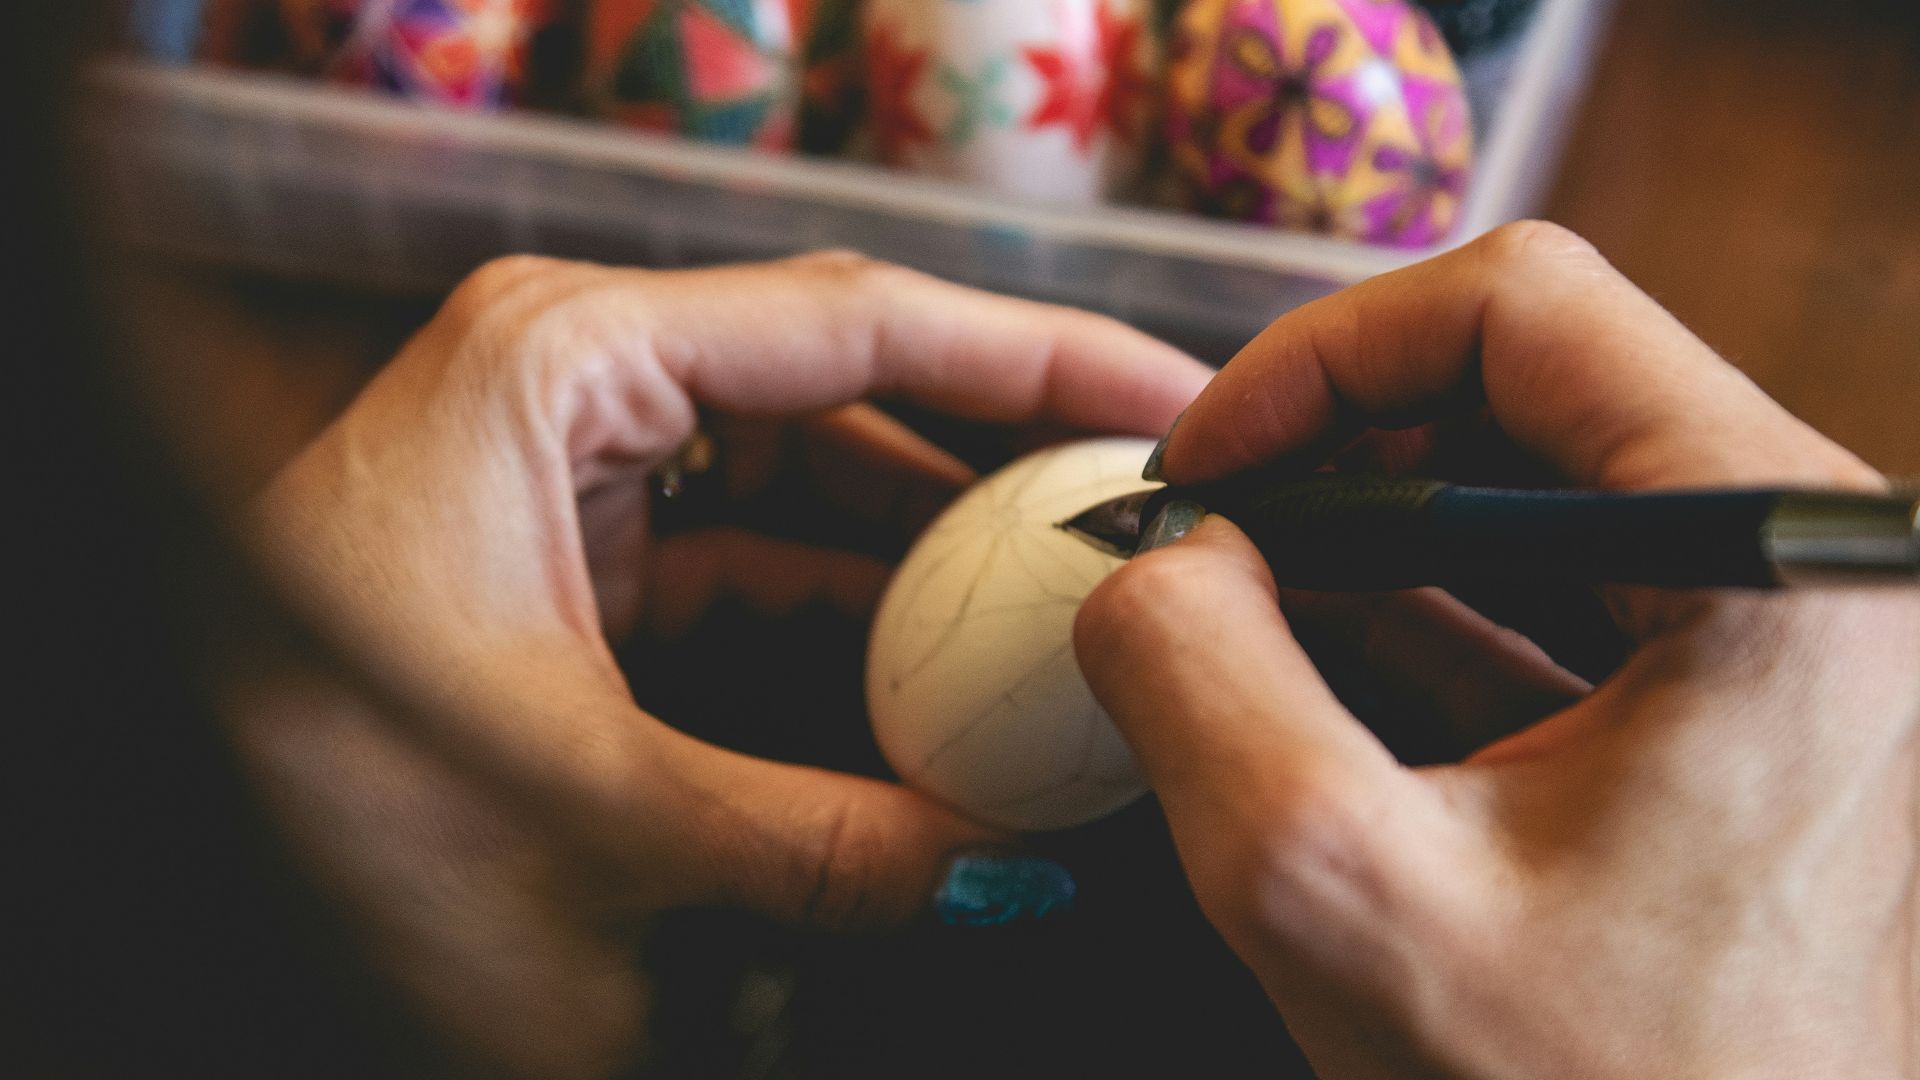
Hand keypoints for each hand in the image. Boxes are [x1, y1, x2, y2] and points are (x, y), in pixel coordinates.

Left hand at [238, 252, 1208, 1076]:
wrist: (176, 847)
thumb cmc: (309, 780)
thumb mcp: (585, 818)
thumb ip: (813, 842)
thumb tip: (992, 867)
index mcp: (568, 361)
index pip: (860, 321)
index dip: (1038, 360)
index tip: (1171, 401)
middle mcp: (580, 379)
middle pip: (853, 386)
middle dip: (1001, 459)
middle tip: (1143, 519)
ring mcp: (580, 461)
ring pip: (811, 476)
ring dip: (934, 548)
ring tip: (1067, 605)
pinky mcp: (579, 546)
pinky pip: (755, 552)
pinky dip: (849, 611)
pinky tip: (943, 672)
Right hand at [1076, 223, 1919, 1077]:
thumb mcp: (1330, 889)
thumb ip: (1195, 676)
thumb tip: (1148, 555)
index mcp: (1775, 564)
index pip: (1526, 306)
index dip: (1320, 356)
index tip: (1201, 465)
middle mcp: (1806, 566)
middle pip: (1526, 377)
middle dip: (1326, 446)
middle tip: (1193, 536)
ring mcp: (1776, 631)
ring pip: (1526, 476)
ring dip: (1355, 528)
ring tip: (1227, 605)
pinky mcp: (1726, 698)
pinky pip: (1548, 583)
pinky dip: (1408, 601)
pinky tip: (1297, 659)